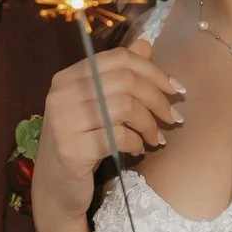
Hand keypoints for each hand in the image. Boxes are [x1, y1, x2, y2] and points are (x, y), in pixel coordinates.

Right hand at [30, 39, 182, 224]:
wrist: (55, 188)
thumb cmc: (80, 144)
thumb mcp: (98, 106)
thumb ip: (119, 75)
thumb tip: (145, 43)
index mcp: (68, 77)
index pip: (119, 59)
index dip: (153, 71)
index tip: (176, 90)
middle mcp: (62, 94)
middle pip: (126, 81)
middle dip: (158, 99)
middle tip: (173, 118)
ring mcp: (64, 121)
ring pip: (125, 107)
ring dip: (150, 124)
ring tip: (157, 138)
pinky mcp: (72, 149)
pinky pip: (118, 136)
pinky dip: (136, 142)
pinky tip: (138, 149)